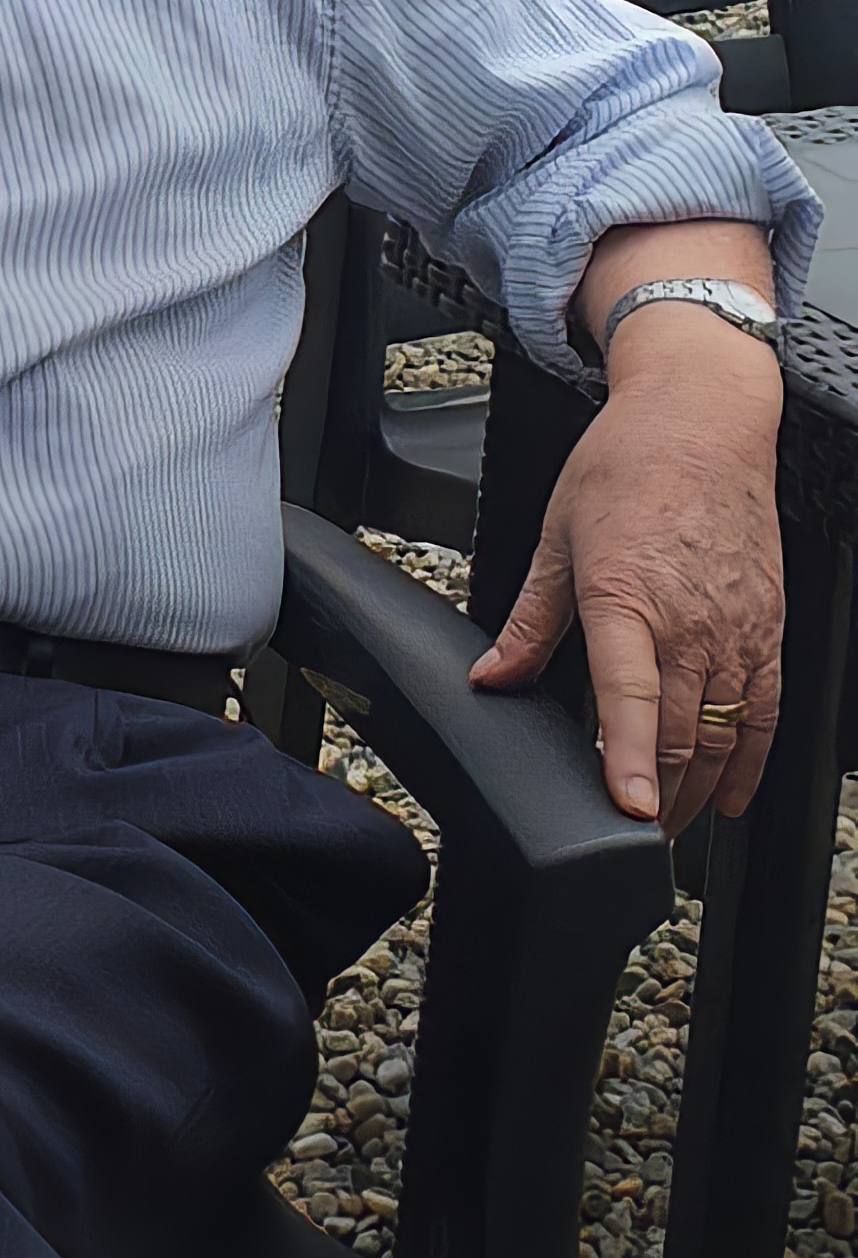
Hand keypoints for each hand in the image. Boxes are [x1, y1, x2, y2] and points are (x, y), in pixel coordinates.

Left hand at [469, 312, 782, 834]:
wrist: (703, 419)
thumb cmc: (627, 466)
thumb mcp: (557, 537)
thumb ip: (528, 620)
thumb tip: (491, 675)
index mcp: (626, 596)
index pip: (631, 697)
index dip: (630, 760)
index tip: (630, 811)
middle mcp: (689, 620)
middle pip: (679, 732)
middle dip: (658, 797)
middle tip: (630, 838)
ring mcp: (735, 626)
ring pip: (722, 732)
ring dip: (697, 789)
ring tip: (669, 826)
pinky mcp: (767, 627)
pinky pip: (763, 709)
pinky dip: (749, 758)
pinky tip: (731, 792)